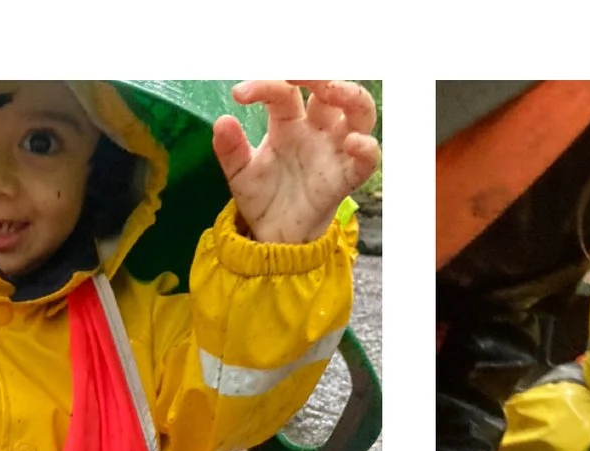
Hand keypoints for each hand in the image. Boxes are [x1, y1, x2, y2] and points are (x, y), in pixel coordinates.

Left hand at [214, 80, 379, 245]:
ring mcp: (334, 151)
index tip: (238, 94)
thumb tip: (221, 121)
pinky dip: (367, 148)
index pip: (284, 91)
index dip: (264, 86)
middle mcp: (316, 130)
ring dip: (351, 95)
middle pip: (329, 89)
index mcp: (288, 123)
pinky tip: (354, 143)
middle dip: (317, 74)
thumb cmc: (263, 199)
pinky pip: (368, 160)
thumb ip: (231, 150)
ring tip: (331, 90)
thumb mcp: (240, 175)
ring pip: (359, 112)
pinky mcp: (345, 178)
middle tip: (296, 74)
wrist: (274, 238)